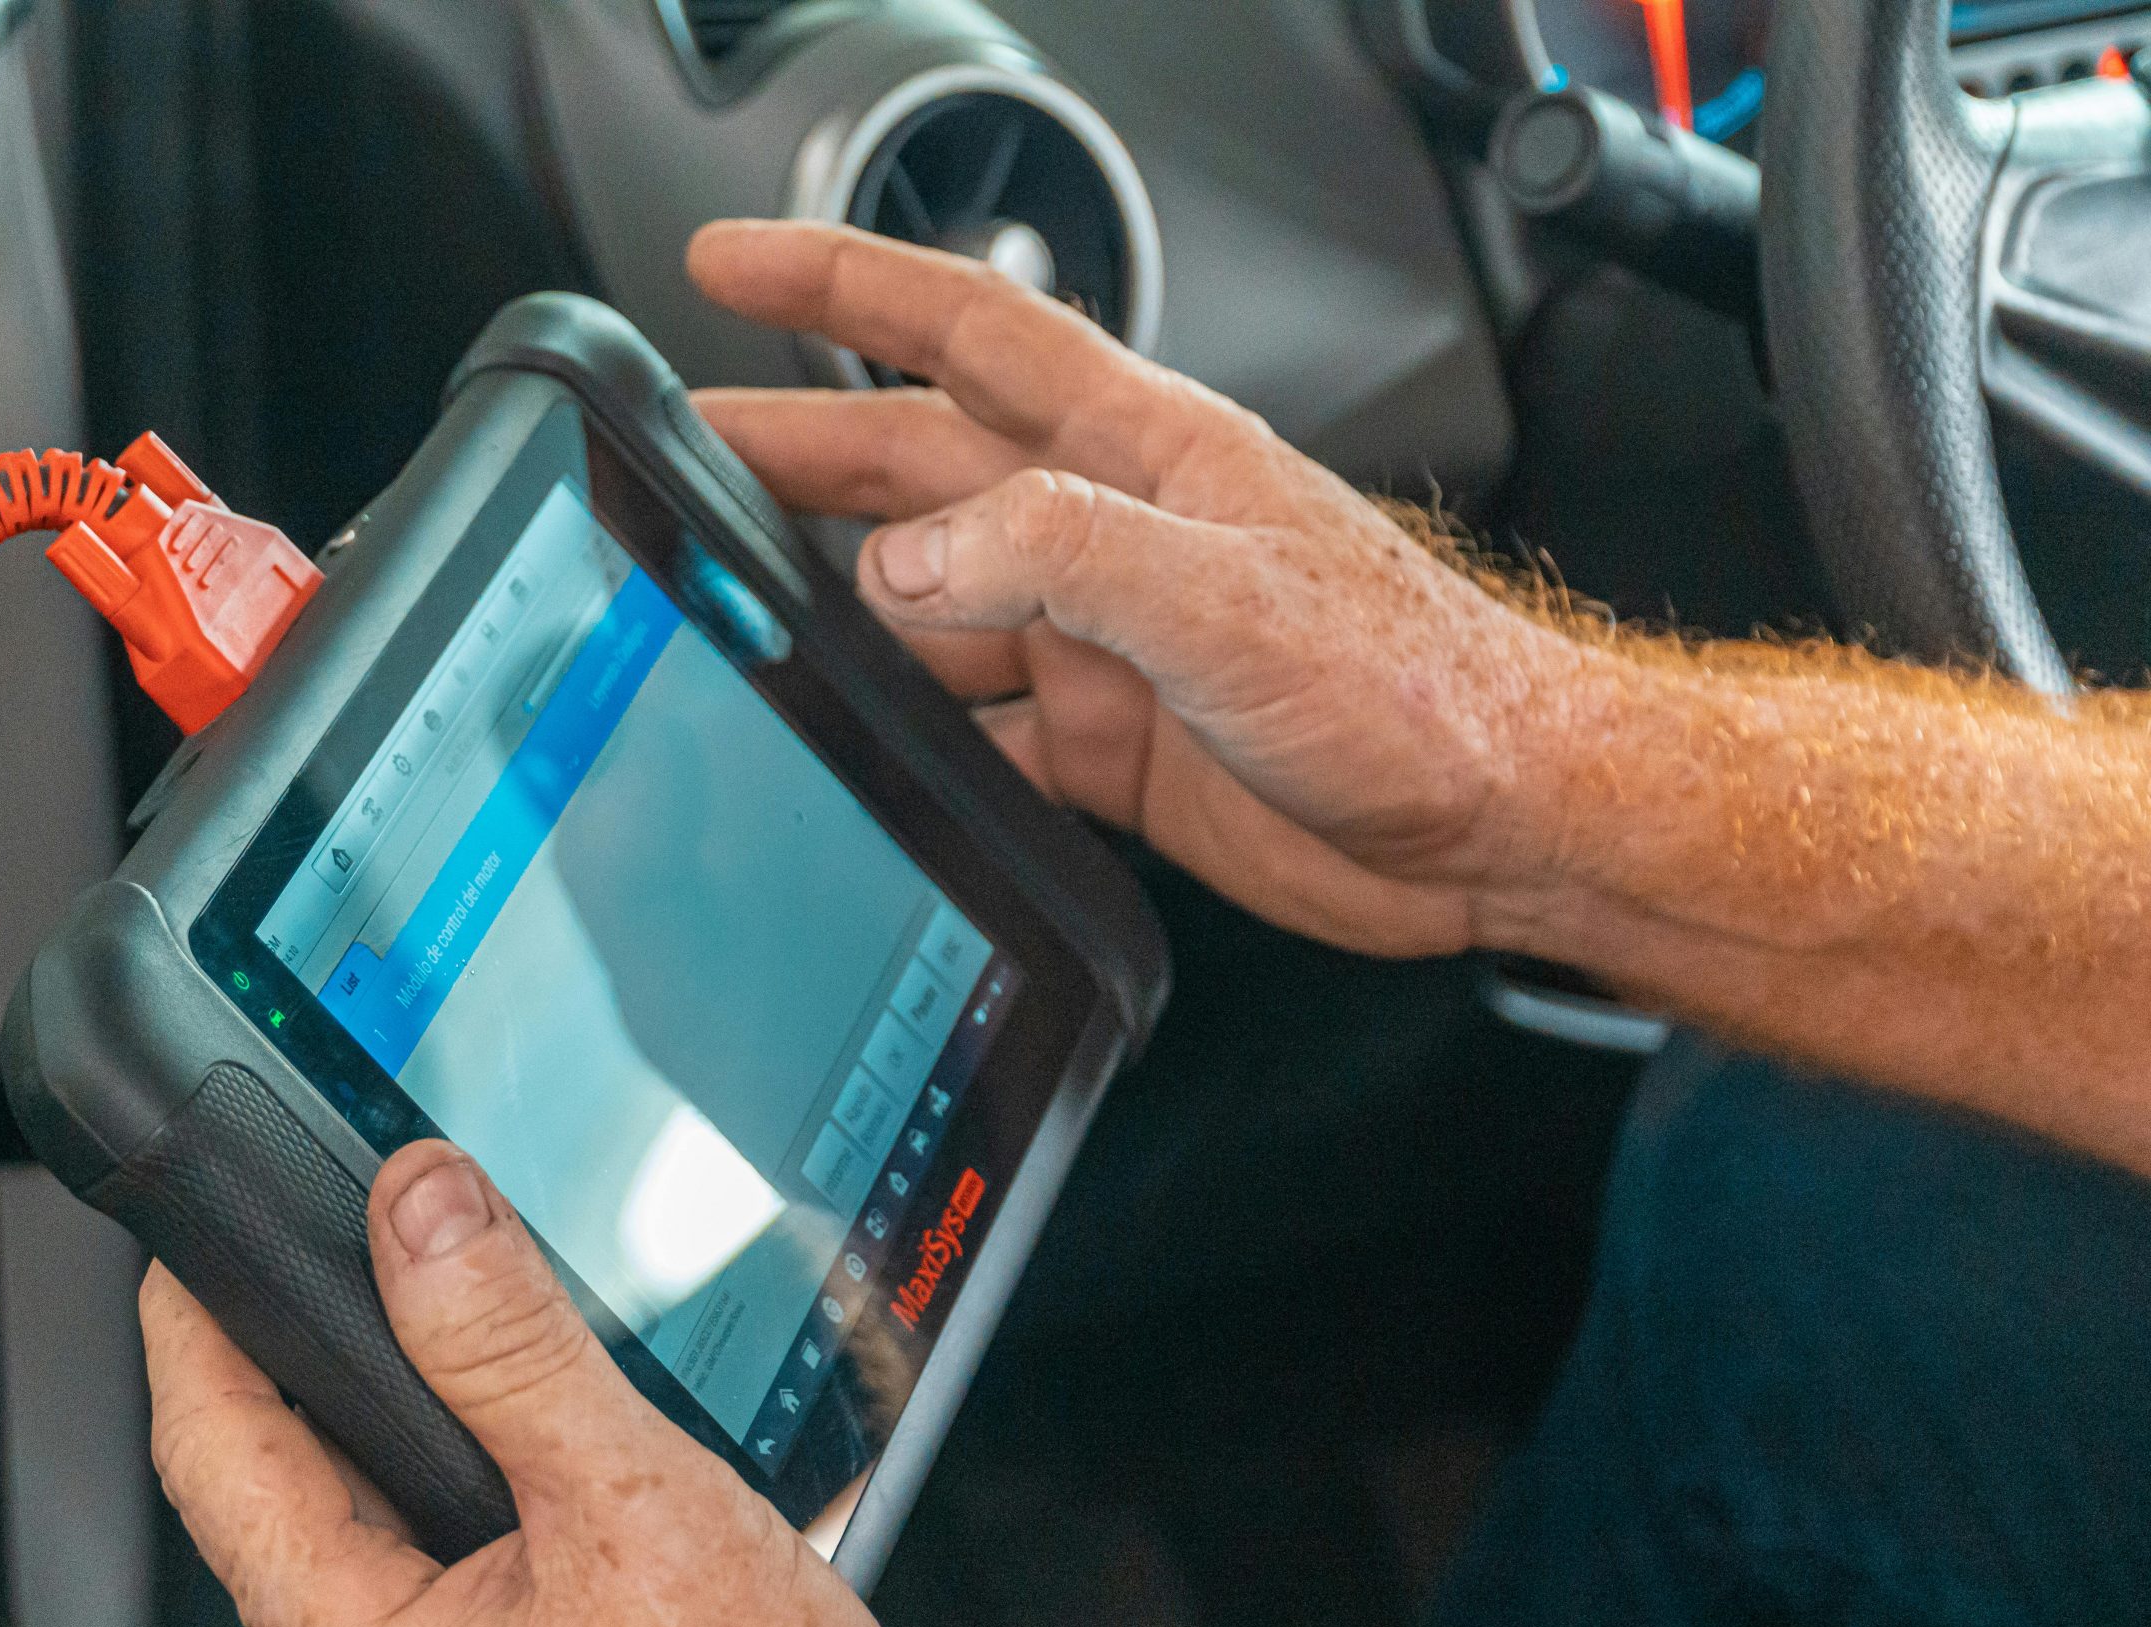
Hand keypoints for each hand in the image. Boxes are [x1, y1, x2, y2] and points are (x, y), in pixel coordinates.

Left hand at [141, 1139, 908, 1626]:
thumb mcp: (636, 1503)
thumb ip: (517, 1354)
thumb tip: (424, 1210)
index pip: (213, 1446)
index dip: (194, 1315)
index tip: (204, 1216)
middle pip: (287, 1468)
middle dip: (318, 1334)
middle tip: (350, 1221)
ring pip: (378, 1501)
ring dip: (413, 1393)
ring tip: (453, 1291)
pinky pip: (451, 1539)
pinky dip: (481, 1451)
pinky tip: (539, 1409)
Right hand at [688, 219, 1589, 956]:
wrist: (1495, 819)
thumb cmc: (1414, 681)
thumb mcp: (1227, 596)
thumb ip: (1060, 561)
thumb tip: (907, 567)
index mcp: (1138, 451)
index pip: (963, 332)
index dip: (840, 290)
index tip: (735, 264)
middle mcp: (1106, 533)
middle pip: (911, 476)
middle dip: (787, 462)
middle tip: (675, 468)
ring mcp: (1101, 642)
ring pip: (927, 616)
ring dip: (841, 629)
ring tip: (748, 641)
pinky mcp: (1108, 745)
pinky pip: (973, 736)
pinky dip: (913, 751)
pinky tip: (864, 764)